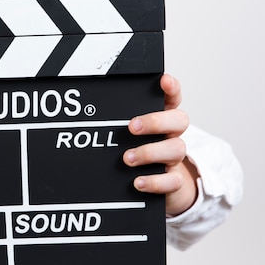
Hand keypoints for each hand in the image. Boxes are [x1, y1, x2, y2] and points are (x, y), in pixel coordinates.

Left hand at [123, 74, 198, 215]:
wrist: (156, 183)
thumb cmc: (135, 150)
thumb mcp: (126, 132)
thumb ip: (116, 120)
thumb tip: (85, 111)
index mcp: (161, 119)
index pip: (172, 98)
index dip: (171, 88)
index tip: (163, 81)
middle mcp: (170, 135)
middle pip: (179, 120)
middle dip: (155, 121)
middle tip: (132, 127)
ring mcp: (173, 157)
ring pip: (176, 149)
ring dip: (150, 152)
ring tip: (128, 158)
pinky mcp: (173, 180)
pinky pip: (172, 181)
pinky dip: (155, 181)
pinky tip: (138, 181)